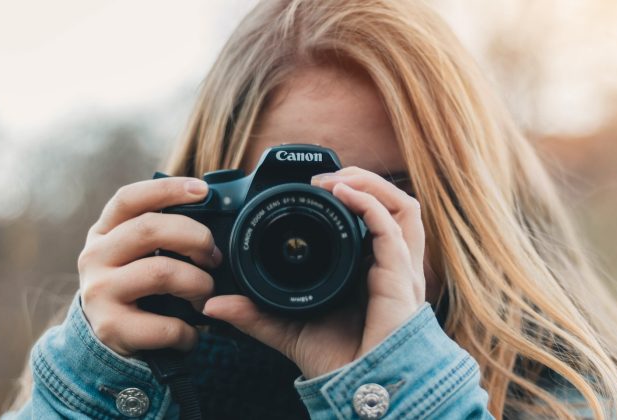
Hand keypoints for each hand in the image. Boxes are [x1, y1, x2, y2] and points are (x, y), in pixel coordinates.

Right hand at [77, 177, 221, 355]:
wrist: (107, 336)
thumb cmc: (137, 284)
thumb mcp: (139, 252)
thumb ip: (164, 229)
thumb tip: (211, 208)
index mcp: (104, 231)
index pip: (129, 199)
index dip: (167, 189)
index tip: (203, 190)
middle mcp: (95, 256)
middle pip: (150, 229)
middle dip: (196, 238)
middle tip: (215, 257)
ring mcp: (99, 292)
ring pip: (161, 273)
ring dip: (198, 284)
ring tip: (205, 295)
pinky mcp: (110, 327)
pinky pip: (165, 324)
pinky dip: (188, 331)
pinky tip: (191, 332)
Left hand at [203, 167, 425, 378]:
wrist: (360, 386)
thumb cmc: (337, 360)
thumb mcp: (286, 328)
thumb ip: (254, 314)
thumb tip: (212, 306)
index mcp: (370, 270)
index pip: (374, 221)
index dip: (353, 197)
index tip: (312, 189)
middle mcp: (390, 264)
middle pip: (395, 204)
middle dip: (363, 181)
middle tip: (324, 177)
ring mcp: (401, 268)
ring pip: (404, 206)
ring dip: (371, 183)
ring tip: (337, 178)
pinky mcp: (401, 274)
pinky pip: (393, 226)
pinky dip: (369, 202)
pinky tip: (343, 192)